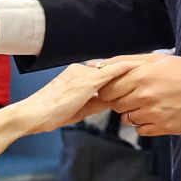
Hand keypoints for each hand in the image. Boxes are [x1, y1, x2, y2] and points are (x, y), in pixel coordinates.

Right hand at [14, 61, 139, 134]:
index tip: (134, 71)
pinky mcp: (85, 81)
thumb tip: (111, 101)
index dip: (119, 71)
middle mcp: (79, 70)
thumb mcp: (78, 109)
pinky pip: (110, 72)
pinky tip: (138, 67)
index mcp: (76, 75)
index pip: (103, 71)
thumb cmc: (50, 115)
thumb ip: (95, 102)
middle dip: (126, 68)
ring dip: (128, 68)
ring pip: (111, 69)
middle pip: (108, 68)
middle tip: (146, 65)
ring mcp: (82, 74)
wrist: (33, 115)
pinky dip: (125, 69)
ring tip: (147, 65)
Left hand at [97, 53, 180, 135]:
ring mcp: (156, 114)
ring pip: (128, 119)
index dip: (111, 89)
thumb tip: (93, 65)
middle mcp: (146, 96)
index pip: (107, 90)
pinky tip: (161, 113)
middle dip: (123, 100)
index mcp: (141, 76)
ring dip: (136, 113)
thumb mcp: (156, 59)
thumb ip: (123, 62)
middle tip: (140, 94)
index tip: (120, 88)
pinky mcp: (166, 128)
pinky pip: (142, 130)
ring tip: (154, 103)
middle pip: (116, 105)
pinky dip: (147, 124)